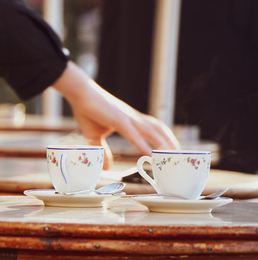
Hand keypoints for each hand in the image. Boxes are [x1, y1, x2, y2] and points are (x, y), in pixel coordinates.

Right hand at [53, 62, 179, 168]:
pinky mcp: (118, 120)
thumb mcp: (95, 137)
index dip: (166, 139)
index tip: (173, 151)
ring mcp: (128, 118)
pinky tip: (150, 154)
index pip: (154, 129)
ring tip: (172, 158)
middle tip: (180, 158)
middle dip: (172, 144)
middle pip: (160, 130)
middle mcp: (134, 118)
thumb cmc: (88, 111)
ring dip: (164, 145)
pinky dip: (143, 145)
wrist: (80, 93)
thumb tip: (106, 166)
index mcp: (131, 120)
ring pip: (153, 132)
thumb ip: (103, 151)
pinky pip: (134, 135)